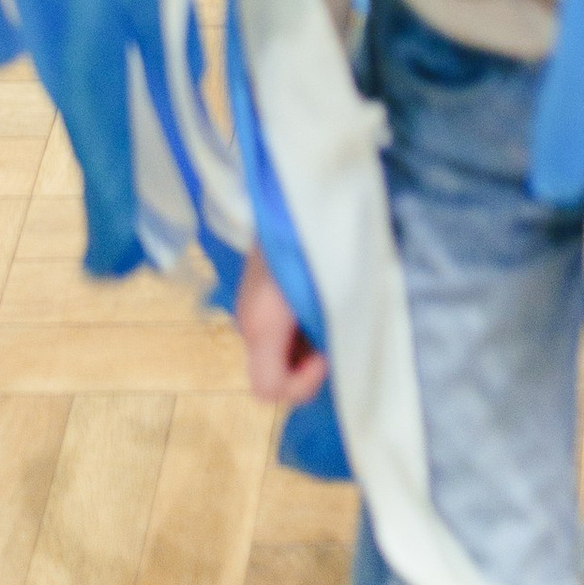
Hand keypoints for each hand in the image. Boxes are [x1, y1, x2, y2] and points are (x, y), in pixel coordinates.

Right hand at [236, 247, 327, 409]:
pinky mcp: (254, 295)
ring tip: (329, 318)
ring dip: (303, 348)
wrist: (289, 195)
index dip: (302, 386)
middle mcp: (247, 324)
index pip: (268, 389)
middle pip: (271, 374)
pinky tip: (316, 305)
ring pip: (274, 354)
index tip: (327, 356)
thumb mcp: (331, 292)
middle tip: (333, 337)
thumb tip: (335, 359)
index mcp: (261, 326)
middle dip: (305, 368)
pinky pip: (274, 332)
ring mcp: (248, 308)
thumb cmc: (313, 243)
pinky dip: (296, 331)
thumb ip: (328, 333)